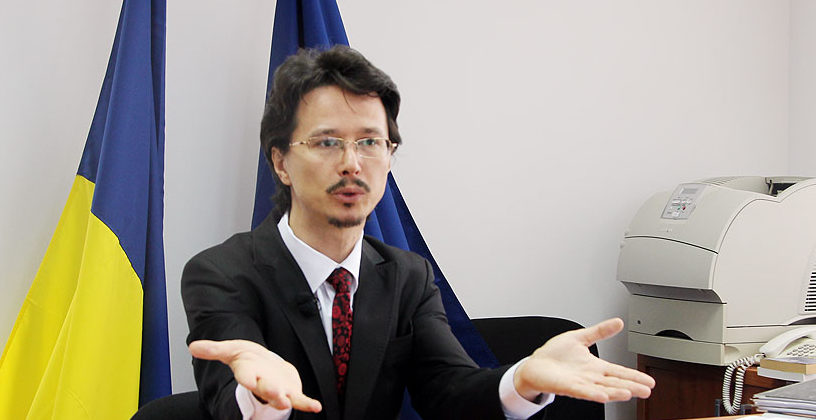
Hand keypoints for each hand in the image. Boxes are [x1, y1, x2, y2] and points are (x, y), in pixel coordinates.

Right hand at [189, 339, 321, 412]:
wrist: (264, 365)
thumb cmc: (248, 358)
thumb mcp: (231, 349)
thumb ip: (214, 350)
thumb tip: (193, 346)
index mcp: (248, 372)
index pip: (246, 375)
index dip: (247, 378)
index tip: (248, 380)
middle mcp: (262, 383)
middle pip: (265, 388)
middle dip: (271, 392)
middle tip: (278, 398)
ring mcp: (277, 390)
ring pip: (281, 397)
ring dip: (286, 400)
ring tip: (292, 403)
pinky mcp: (291, 391)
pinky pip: (299, 399)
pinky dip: (307, 404)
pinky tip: (316, 407)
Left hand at [513, 318, 654, 402]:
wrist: (535, 365)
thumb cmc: (555, 354)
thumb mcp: (580, 337)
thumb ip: (599, 331)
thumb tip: (618, 322)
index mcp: (595, 366)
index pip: (619, 372)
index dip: (634, 376)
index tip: (649, 381)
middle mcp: (590, 377)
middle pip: (615, 383)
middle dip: (631, 386)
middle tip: (647, 391)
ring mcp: (580, 383)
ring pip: (601, 389)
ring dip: (615, 392)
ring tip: (630, 393)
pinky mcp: (567, 387)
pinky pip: (582, 391)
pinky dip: (592, 393)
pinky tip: (602, 396)